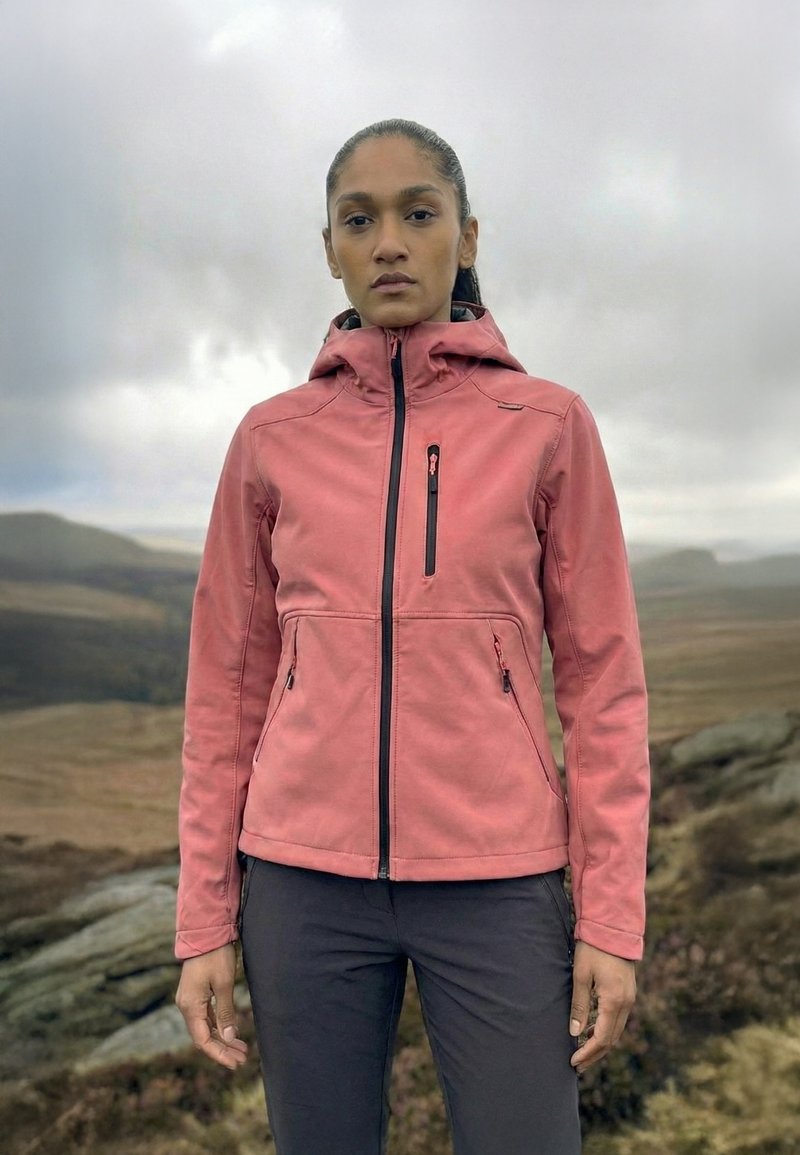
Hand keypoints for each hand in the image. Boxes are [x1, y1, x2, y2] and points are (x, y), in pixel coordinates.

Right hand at [175, 942, 248, 1069]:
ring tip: (241, 1048)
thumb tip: (229, 1037)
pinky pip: (205, 1016)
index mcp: (190, 1006)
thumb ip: (226, 1012)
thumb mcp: (224, 984)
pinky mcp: (195, 993)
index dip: (219, 1054)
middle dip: (223, 1048)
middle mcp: (186, 1005)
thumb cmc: (215, 956)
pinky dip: (218, 1025)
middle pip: (203, 1036)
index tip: (235, 1063)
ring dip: (222, 1038)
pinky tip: (231, 1030)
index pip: (202, 1040)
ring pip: (205, 1027)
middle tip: (243, 1058)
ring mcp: (190, 999)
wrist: (206, 931)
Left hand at [569, 940, 636, 1073]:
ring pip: (616, 1030)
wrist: (613, 927)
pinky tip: (592, 1030)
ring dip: (600, 1043)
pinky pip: (618, 1018)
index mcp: (614, 1001)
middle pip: (612, 1039)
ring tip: (582, 1051)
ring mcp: (630, 998)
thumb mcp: (581, 975)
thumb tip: (575, 1032)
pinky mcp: (628, 992)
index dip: (588, 1053)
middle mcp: (627, 1003)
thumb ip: (579, 1005)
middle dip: (594, 1054)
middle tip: (577, 1065)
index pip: (602, 1038)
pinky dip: (606, 1029)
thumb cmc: (593, 948)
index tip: (573, 1062)